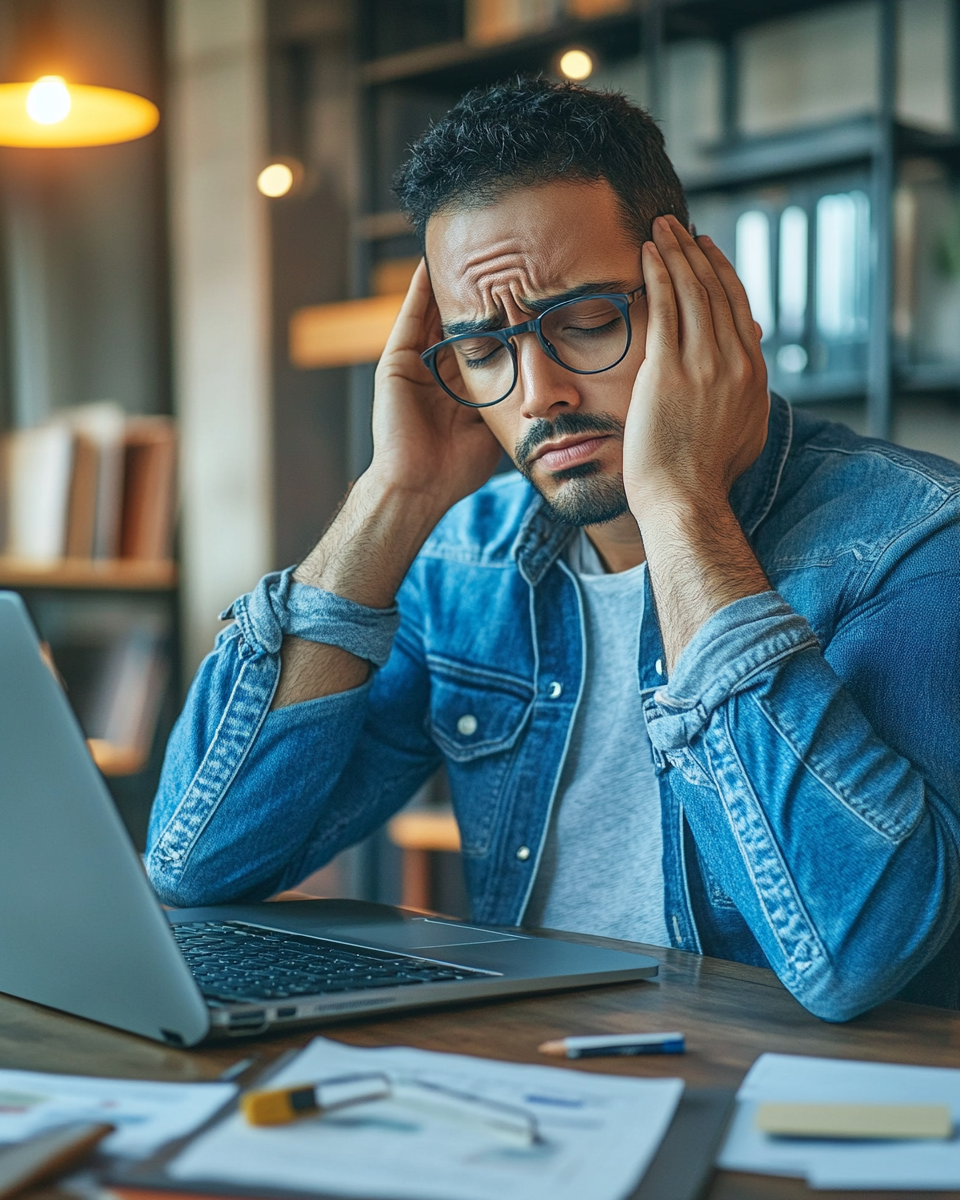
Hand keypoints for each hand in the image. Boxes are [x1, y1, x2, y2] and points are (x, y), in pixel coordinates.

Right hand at [369, 260, 501, 513]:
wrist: (421, 486)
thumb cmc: (458, 468)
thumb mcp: (497, 426)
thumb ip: (514, 402)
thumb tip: (550, 391)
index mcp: (462, 383)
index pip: (485, 338)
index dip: (502, 314)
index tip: (524, 287)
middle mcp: (438, 369)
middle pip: (461, 319)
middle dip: (478, 290)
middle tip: (498, 254)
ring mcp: (416, 363)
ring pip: (436, 312)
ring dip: (449, 282)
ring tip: (466, 247)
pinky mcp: (396, 361)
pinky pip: (411, 317)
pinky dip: (419, 289)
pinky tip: (429, 262)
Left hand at [622, 215, 768, 516]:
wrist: (686, 501)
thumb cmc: (705, 479)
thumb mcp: (742, 433)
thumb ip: (745, 398)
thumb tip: (745, 378)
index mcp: (753, 376)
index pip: (739, 311)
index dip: (722, 276)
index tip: (707, 254)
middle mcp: (734, 363)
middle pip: (717, 292)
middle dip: (698, 253)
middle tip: (681, 227)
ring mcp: (704, 365)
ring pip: (692, 292)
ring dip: (677, 252)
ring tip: (662, 227)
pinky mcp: (669, 370)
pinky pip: (665, 307)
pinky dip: (658, 274)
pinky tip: (648, 252)